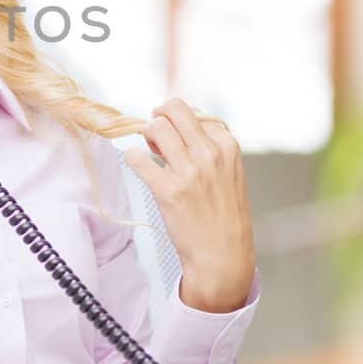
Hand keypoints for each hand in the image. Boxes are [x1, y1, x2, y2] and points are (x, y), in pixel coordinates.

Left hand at [121, 98, 254, 312]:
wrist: (223, 254)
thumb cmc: (223, 212)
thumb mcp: (229, 171)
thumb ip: (210, 143)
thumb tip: (181, 116)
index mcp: (228, 146)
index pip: (194, 113)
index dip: (180, 124)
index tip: (178, 141)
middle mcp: (209, 154)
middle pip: (173, 109)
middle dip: (158, 117)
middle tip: (156, 136)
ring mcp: (188, 172)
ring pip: (154, 128)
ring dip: (146, 136)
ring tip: (151, 153)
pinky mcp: (167, 191)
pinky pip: (137, 157)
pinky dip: (132, 158)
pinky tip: (141, 169)